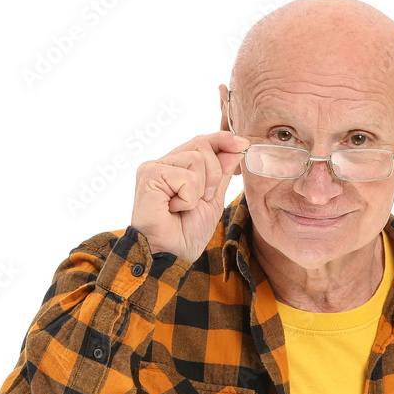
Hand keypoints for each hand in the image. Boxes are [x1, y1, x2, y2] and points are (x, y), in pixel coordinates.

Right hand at [131, 130, 248, 262]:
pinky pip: (187, 176)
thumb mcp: (213, 199)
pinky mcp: (149, 175)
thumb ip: (222, 173)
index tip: (243, 144)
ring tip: (185, 206)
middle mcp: (164, 162)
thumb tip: (236, 148)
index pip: (202, 141)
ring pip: (197, 159)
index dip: (223, 140)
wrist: (172, 253)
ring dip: (200, 190)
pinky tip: (174, 209)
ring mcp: (154, 167)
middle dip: (214, 174)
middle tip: (202, 199)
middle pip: (202, 145)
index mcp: (177, 166)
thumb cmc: (187, 232)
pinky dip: (188, 198)